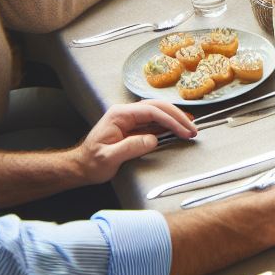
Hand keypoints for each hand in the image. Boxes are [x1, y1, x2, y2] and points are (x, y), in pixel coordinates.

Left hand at [74, 100, 196, 183]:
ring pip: (159, 111)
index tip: (184, 132)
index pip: (152, 111)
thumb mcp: (108, 158)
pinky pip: (156, 120)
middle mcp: (126, 112)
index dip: (171, 120)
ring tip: (190, 129)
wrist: (81, 167)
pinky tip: (179, 129)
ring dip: (176, 119)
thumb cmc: (92, 163)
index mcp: (120, 114)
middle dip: (178, 117)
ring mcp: (131, 117)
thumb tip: (153, 139)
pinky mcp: (135, 125)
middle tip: (193, 130)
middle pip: (158, 107)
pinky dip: (169, 124)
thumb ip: (130, 147)